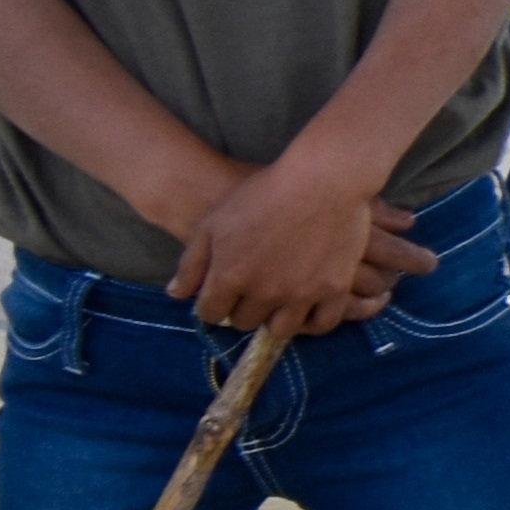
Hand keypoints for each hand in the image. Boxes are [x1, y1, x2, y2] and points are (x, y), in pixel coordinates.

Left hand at [164, 150, 425, 334]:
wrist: (322, 179)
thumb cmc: (263, 193)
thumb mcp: (214, 221)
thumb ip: (192, 262)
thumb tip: (176, 294)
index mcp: (231, 276)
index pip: (211, 313)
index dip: (212, 304)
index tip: (220, 294)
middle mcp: (264, 293)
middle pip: (245, 322)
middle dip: (242, 309)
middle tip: (249, 292)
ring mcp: (301, 295)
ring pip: (281, 330)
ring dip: (273, 319)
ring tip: (276, 302)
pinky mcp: (334, 291)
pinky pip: (322, 324)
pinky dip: (312, 322)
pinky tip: (306, 310)